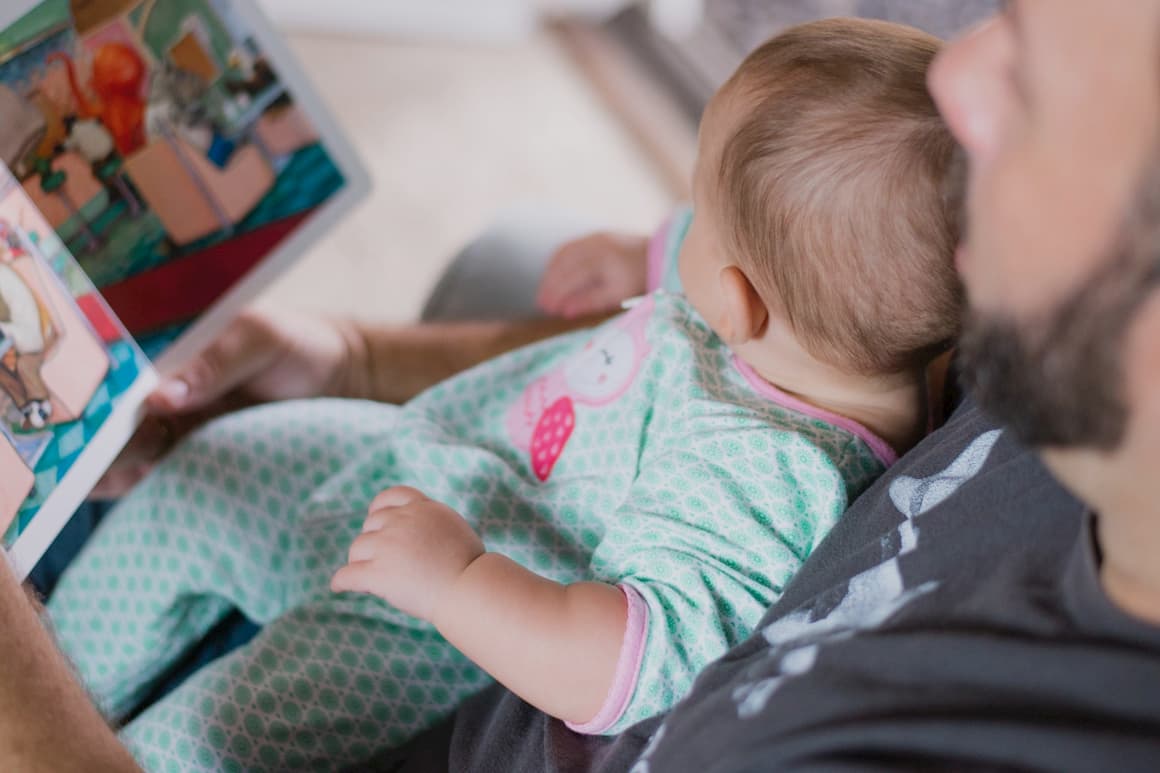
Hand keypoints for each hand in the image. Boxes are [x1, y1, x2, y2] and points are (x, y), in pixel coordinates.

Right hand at [91, 308, 360, 498]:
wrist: (340, 377)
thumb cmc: (298, 345)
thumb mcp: (260, 339)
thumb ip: (217, 363)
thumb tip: (161, 397)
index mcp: (170, 354)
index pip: (119, 379)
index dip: (95, 403)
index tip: (78, 427)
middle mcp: (166, 391)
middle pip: (117, 421)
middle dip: (95, 444)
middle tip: (81, 468)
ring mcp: (182, 426)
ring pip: (133, 452)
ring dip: (113, 470)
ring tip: (93, 487)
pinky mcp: (203, 455)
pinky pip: (165, 472)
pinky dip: (145, 485)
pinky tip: (128, 497)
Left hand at [331, 487, 485, 621]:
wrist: (469, 588)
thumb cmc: (470, 566)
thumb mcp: (453, 528)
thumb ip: (431, 523)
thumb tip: (417, 533)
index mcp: (423, 508)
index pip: (392, 496)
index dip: (380, 509)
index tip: (376, 520)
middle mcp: (402, 521)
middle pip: (371, 525)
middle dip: (373, 540)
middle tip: (379, 560)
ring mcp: (388, 546)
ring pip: (357, 549)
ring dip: (360, 561)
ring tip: (366, 577)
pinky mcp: (378, 572)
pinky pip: (347, 575)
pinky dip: (341, 581)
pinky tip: (338, 587)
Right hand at [536, 232, 648, 318]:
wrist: (658, 255)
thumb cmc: (638, 279)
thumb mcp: (617, 296)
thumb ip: (590, 302)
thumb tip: (564, 312)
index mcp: (602, 261)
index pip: (571, 278)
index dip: (556, 294)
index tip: (547, 309)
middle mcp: (595, 245)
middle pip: (563, 265)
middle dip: (549, 285)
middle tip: (541, 303)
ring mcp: (594, 237)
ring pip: (563, 254)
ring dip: (550, 273)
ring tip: (545, 291)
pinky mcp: (595, 235)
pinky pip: (569, 247)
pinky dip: (558, 261)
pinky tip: (554, 274)